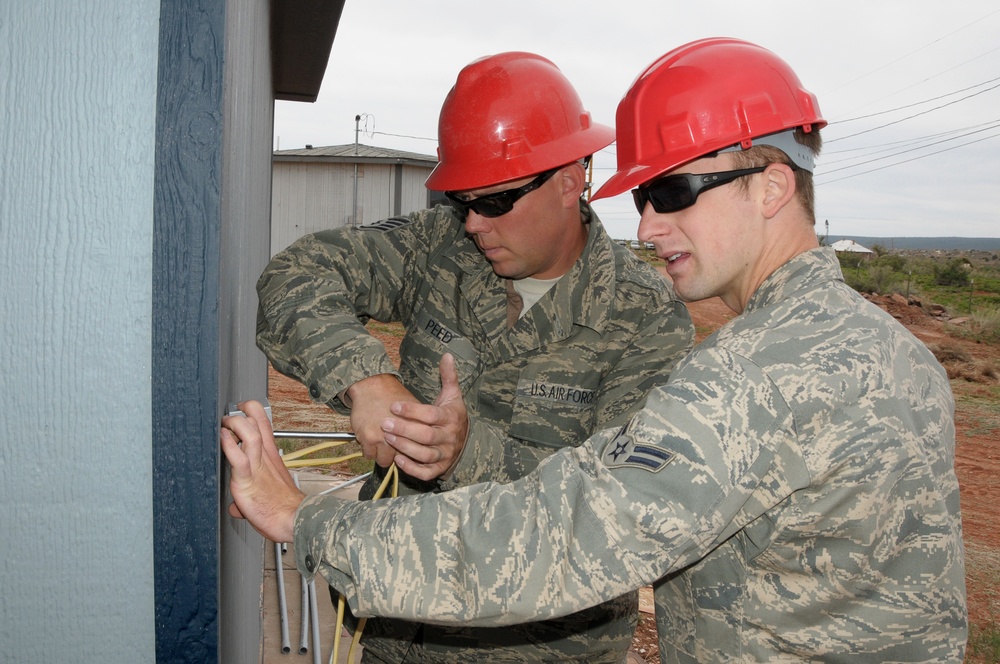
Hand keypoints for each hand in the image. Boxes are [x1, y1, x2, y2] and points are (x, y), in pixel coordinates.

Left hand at [220, 400, 303, 542]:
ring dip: (234, 424)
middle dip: (238, 413)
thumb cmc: (283, 507)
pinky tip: (222, 440)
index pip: (262, 421)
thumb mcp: (268, 493)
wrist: (294, 520)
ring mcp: (256, 466)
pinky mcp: (247, 481)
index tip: (238, 409)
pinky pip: (238, 458)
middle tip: (226, 418)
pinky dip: (229, 446)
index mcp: (270, 454)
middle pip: (255, 420)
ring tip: (224, 425)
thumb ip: (249, 495)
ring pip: (249, 432)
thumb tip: (235, 507)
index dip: (250, 409)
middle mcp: (264, 456)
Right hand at [346, 374, 420, 466]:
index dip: (411, 453)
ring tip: (381, 443)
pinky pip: (368, 454)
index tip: (408, 451)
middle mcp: (398, 436)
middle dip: (396, 455)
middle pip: (398, 459)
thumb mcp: (414, 408)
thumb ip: (421, 425)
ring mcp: (381, 438)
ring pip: (382, 460)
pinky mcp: (366, 438)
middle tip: (393, 448)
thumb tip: (428, 441)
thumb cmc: (393, 395)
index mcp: (412, 429)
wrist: (372, 386)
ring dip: (381, 454)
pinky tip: (371, 439)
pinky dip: (369, 450)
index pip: (415, 453)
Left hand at [381, 354, 469, 480]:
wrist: (467, 441)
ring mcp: (445, 454)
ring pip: (425, 454)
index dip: (412, 411)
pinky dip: (412, 468)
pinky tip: (398, 459)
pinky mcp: (440, 468)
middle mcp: (449, 437)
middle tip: (384, 423)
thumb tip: (446, 355)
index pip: (431, 415)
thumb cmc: (453, 415)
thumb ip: (448, 376)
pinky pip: (426, 472)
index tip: (394, 406)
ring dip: (405, 447)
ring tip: (387, 437)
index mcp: (451, 418)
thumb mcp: (453, 395)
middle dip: (404, 430)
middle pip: (426, 436)